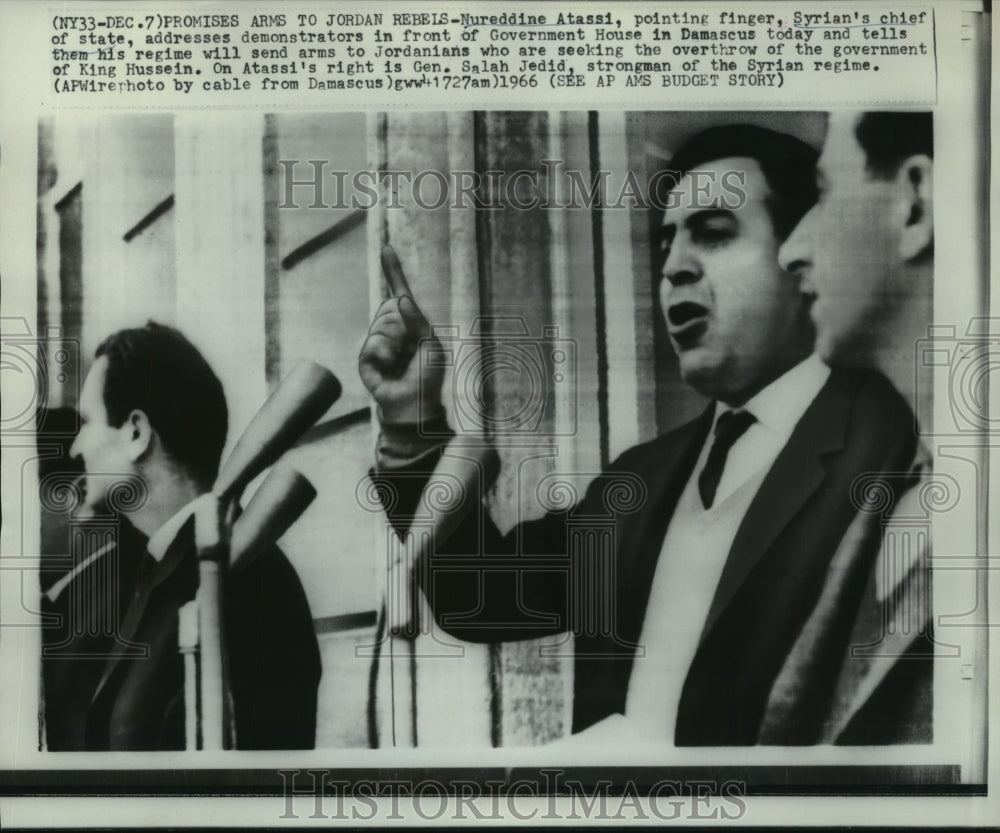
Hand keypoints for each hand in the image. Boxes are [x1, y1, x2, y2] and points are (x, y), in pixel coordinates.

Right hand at [359, 245, 444, 424]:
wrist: (413, 404)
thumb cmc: (427, 375)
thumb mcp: (431, 344)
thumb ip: (418, 320)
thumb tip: (401, 298)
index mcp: (409, 322)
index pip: (399, 292)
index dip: (393, 271)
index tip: (386, 249)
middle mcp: (391, 327)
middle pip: (390, 307)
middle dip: (403, 326)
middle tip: (411, 348)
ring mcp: (377, 340)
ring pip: (381, 324)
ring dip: (395, 342)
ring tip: (401, 360)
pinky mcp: (365, 356)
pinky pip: (373, 343)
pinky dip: (384, 354)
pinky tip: (389, 366)